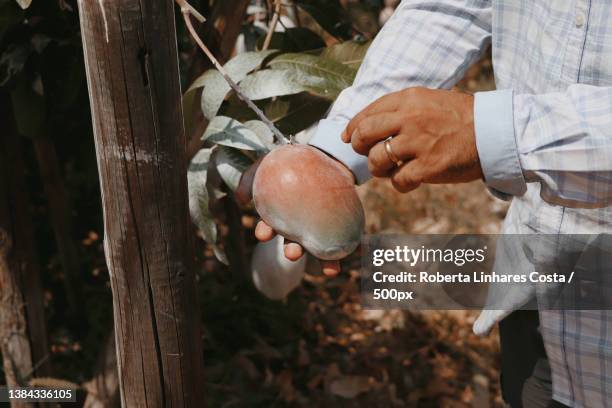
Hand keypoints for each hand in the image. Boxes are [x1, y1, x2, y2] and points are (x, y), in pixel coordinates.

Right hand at [237, 157, 343, 276]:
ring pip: (321, 246)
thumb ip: (250, 178)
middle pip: (295, 243)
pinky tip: (358, 251)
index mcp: (279, 217)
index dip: (265, 232)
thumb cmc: (287, 163)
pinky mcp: (338, 220)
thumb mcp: (265, 165)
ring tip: (331, 269)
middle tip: (293, 253)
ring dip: (324, 260)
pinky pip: (346, 234)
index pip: (269, 227)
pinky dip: (353, 245)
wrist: (320, 152)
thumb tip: (241, 199)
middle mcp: (298, 226)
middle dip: (293, 252)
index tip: (263, 234)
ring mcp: (319, 224)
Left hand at [342, 87, 482, 192]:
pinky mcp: (428, 166)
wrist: (495, 132)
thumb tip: (366, 124)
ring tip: (392, 168)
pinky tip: (409, 179)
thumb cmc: (461, 118)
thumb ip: (401, 109)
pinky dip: (399, 183)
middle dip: (359, 147)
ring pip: (376, 160)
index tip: (348, 137)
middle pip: (364, 134)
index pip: (367, 112)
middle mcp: (410, 118)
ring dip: (378, 168)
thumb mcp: (429, 101)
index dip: (352, 127)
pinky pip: (398, 181)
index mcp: (409, 99)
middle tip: (367, 153)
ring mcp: (418, 143)